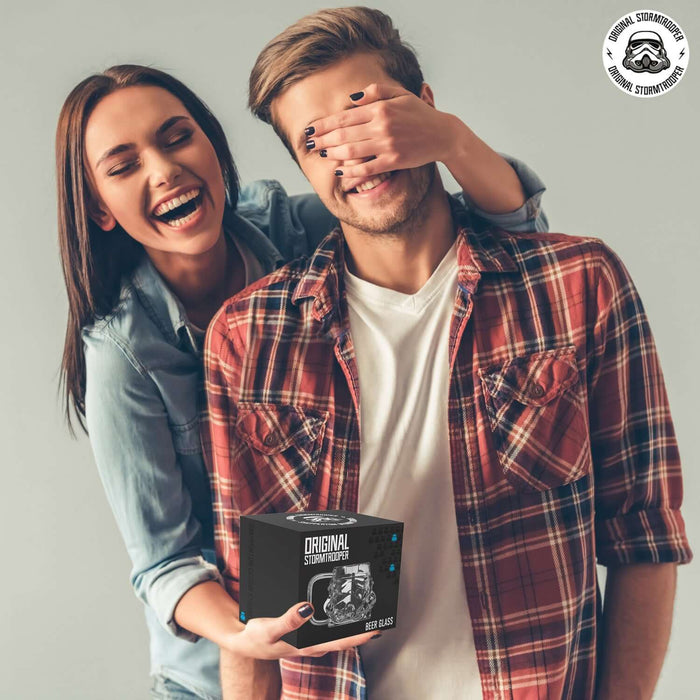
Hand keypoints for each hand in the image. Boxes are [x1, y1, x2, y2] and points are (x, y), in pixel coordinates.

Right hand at [227, 601, 379, 658]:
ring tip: (368, 606)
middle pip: (345, 636)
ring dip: (352, 620)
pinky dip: (337, 615)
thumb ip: (288, 621)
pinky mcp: (304, 628)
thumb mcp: (268, 629)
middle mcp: (313, 643)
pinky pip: (326, 624)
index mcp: (309, 646)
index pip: (342, 642)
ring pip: (337, 630)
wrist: (242, 640)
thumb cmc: (256, 638)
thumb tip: (308, 608)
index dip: (361, 635)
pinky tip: (342, 606)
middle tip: (381, 611)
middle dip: (363, 625)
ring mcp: (310, 637)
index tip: (378, 626)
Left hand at [304, 82, 456, 180]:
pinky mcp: (394, 161)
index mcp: (380, 108)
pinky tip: (340, 172)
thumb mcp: (399, 94)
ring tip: (321, 155)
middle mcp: (382, 125)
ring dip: (333, 154)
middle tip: (309, 144)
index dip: (325, 124)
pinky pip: (368, 168)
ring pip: (353, 151)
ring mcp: (388, 144)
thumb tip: (349, 100)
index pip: (345, 116)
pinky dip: (352, 171)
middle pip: (344, 134)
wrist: (442, 134)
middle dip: (323, 140)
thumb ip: (374, 93)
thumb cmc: (419, 113)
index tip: (311, 129)